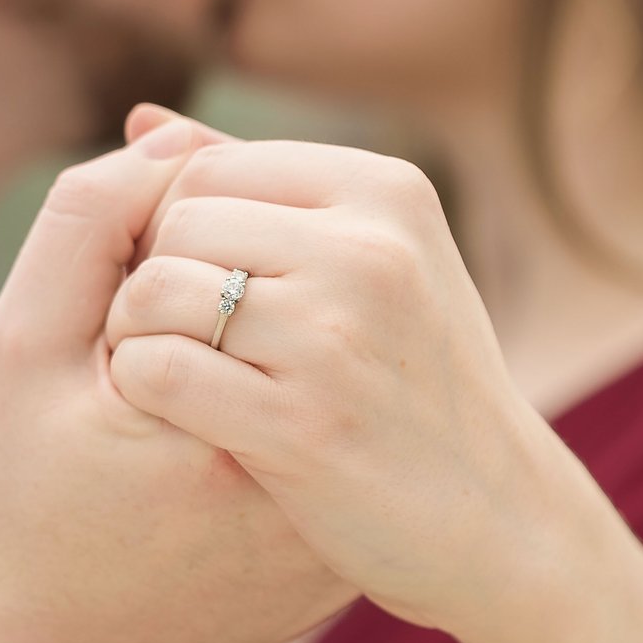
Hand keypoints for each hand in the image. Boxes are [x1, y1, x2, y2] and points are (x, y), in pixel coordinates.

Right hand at [0, 119, 356, 642]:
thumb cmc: (30, 496)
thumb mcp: (25, 353)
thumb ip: (82, 230)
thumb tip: (172, 131)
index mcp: (234, 432)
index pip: (241, 259)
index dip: (164, 259)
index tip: (120, 328)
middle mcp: (316, 487)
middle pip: (306, 306)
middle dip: (229, 296)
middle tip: (156, 366)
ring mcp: (345, 531)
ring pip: (329, 364)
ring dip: (268, 339)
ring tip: (201, 395)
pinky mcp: (351, 553)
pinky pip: (333, 428)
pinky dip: (287, 403)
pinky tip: (232, 432)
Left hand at [100, 110, 614, 642]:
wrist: (500, 519)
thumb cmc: (418, 382)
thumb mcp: (374, 262)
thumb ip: (261, 187)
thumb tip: (143, 123)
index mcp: (387, 192)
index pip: (206, 167)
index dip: (176, 230)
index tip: (204, 291)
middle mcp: (367, 250)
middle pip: (176, 223)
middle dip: (157, 279)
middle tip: (190, 340)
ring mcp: (335, 338)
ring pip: (155, 291)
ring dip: (141, 336)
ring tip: (184, 375)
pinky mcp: (300, 425)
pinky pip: (157, 370)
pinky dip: (146, 391)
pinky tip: (184, 418)